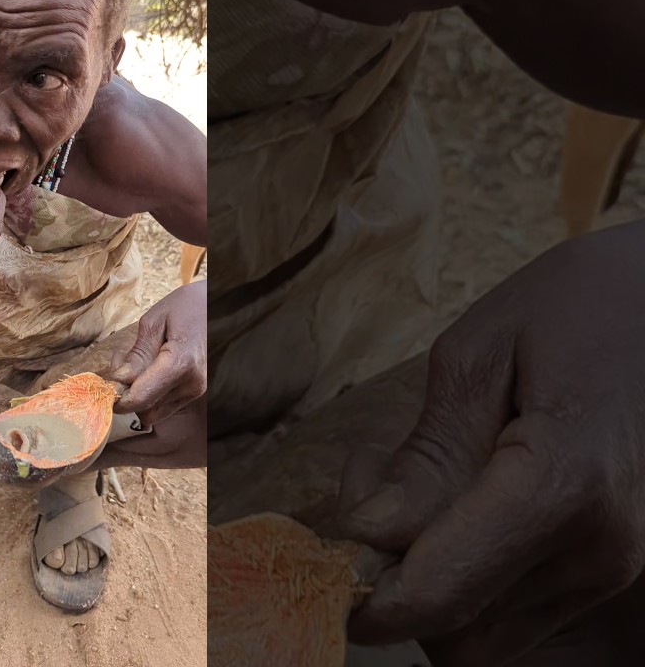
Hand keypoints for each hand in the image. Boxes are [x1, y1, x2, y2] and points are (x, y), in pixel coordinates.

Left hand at [108, 279, 204, 425]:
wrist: (216, 307)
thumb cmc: (185, 307)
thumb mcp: (154, 322)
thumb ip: (137, 354)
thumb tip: (119, 380)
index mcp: (181, 364)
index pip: (141, 398)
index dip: (117, 397)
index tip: (105, 383)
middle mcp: (191, 384)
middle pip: (145, 408)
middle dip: (126, 393)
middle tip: (119, 363)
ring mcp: (196, 391)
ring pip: (153, 412)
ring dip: (138, 394)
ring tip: (135, 363)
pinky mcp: (195, 392)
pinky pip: (164, 406)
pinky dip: (150, 394)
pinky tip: (149, 371)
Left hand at [336, 220, 644, 665]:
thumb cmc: (573, 308)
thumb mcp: (478, 354)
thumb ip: (428, 455)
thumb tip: (367, 534)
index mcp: (563, 487)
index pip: (440, 596)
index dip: (365, 598)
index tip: (326, 556)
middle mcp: (599, 549)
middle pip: (453, 629)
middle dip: (391, 576)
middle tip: (370, 481)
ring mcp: (613, 567)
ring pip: (480, 631)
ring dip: (426, 575)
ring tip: (415, 476)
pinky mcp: (611, 570)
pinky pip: (511, 611)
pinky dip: (465, 574)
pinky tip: (457, 501)